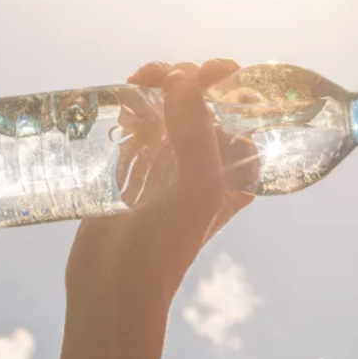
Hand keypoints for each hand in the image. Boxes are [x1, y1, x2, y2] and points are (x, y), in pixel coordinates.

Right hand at [65, 59, 256, 303]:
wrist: (112, 287)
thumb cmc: (163, 248)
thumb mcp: (195, 192)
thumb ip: (198, 135)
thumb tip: (184, 81)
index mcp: (235, 170)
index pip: (245, 112)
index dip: (232, 84)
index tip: (211, 71)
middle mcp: (206, 163)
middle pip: (204, 100)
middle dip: (188, 77)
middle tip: (163, 78)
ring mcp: (168, 163)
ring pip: (171, 105)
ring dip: (160, 83)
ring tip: (140, 80)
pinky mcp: (134, 166)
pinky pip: (140, 121)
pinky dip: (134, 103)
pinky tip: (125, 97)